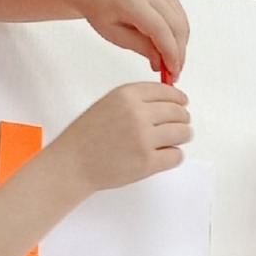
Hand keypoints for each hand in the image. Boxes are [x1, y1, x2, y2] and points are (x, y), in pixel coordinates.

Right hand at [49, 82, 192, 193]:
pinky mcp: (147, 162)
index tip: (182, 103)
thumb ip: (136, 100)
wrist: (72, 164)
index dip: (178, 98)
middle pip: (178, 112)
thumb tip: (170, 100)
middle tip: (179, 125)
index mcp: (126, 95)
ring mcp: (143, 139)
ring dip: (181, 137)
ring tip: (171, 141)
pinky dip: (173, 156)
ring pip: (183, 133)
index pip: (167, 91)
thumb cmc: (86, 137)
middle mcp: (137, 114)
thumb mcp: (108, 104)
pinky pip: (177, 156)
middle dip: (182, 119)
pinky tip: (162, 155)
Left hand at [78, 0, 190, 79]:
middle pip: (176, 25)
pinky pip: (180, 15)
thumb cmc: (100, 10)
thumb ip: (141, 47)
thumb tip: (161, 60)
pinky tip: (172, 44)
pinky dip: (180, 32)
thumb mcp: (114, 35)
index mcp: (131, 1)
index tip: (172, 70)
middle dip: (179, 52)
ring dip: (181, 44)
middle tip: (174, 70)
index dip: (170, 53)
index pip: (160, 30)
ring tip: (172, 60)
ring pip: (182, 21)